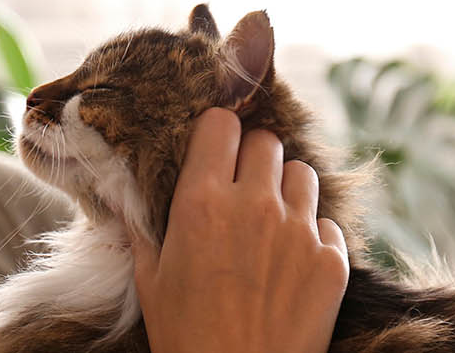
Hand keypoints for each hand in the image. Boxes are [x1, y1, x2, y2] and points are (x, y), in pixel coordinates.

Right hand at [130, 108, 349, 352]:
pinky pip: (327, 223)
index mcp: (201, 202)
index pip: (220, 124)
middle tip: (241, 187)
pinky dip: (312, 235)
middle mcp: (254, 206)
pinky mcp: (332, 260)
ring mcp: (299, 231)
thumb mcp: (150, 279)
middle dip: (252, 158)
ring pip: (302, 174)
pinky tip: (290, 262)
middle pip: (266, 141)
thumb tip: (122, 192)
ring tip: (269, 221)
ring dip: (285, 189)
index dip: (216, 133)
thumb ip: (143, 227)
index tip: (213, 149)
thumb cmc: (185, 335)